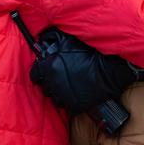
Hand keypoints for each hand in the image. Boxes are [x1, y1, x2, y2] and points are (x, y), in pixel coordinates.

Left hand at [29, 28, 143, 114]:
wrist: (108, 69)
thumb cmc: (88, 52)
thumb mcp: (66, 39)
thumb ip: (50, 38)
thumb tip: (41, 39)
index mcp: (49, 68)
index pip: (34, 75)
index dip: (39, 73)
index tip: (44, 72)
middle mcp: (53, 84)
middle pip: (45, 88)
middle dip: (50, 82)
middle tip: (60, 77)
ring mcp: (64, 97)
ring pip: (55, 99)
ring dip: (59, 93)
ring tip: (68, 86)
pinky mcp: (75, 106)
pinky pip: (68, 107)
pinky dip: (71, 101)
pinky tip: (76, 93)